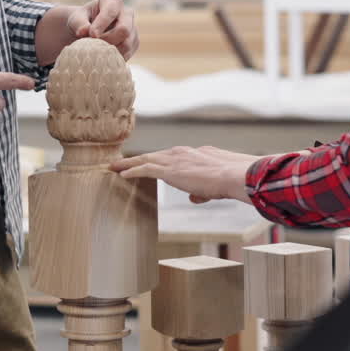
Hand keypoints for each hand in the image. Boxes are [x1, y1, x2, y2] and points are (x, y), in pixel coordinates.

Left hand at [67, 0, 138, 59]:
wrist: (89, 30)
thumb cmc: (82, 21)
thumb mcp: (76, 18)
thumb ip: (79, 23)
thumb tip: (83, 31)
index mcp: (113, 2)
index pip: (111, 12)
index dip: (102, 24)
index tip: (91, 34)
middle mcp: (127, 13)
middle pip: (124, 30)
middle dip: (107, 40)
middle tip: (93, 45)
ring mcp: (133, 29)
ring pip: (126, 44)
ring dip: (110, 51)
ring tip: (96, 51)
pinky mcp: (133, 43)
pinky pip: (127, 54)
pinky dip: (114, 57)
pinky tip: (103, 56)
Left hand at [110, 146, 263, 203]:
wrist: (234, 175)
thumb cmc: (231, 181)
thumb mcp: (215, 184)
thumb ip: (202, 189)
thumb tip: (193, 197)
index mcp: (195, 153)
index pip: (171, 156)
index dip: (157, 160)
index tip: (147, 162)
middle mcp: (183, 153)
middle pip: (154, 155)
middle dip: (138, 159)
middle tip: (122, 162)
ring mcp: (175, 160)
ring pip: (145, 159)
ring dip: (129, 164)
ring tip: (115, 167)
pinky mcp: (170, 170)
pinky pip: (145, 169)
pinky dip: (133, 171)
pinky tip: (122, 175)